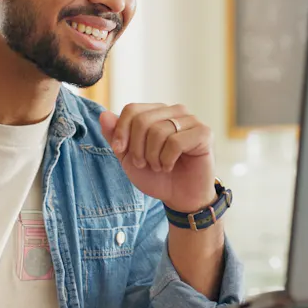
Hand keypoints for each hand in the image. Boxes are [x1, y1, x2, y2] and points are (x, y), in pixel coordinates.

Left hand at [100, 103, 216, 213]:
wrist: (179, 198)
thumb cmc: (156, 176)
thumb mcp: (128, 157)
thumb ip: (115, 136)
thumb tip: (103, 115)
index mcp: (157, 112)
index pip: (132, 109)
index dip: (121, 131)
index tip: (119, 150)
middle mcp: (175, 111)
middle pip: (143, 120)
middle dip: (136, 148)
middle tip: (143, 164)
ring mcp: (191, 120)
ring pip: (159, 131)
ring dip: (153, 157)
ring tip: (159, 166)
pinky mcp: (204, 133)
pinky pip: (176, 142)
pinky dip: (167, 160)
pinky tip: (170, 166)